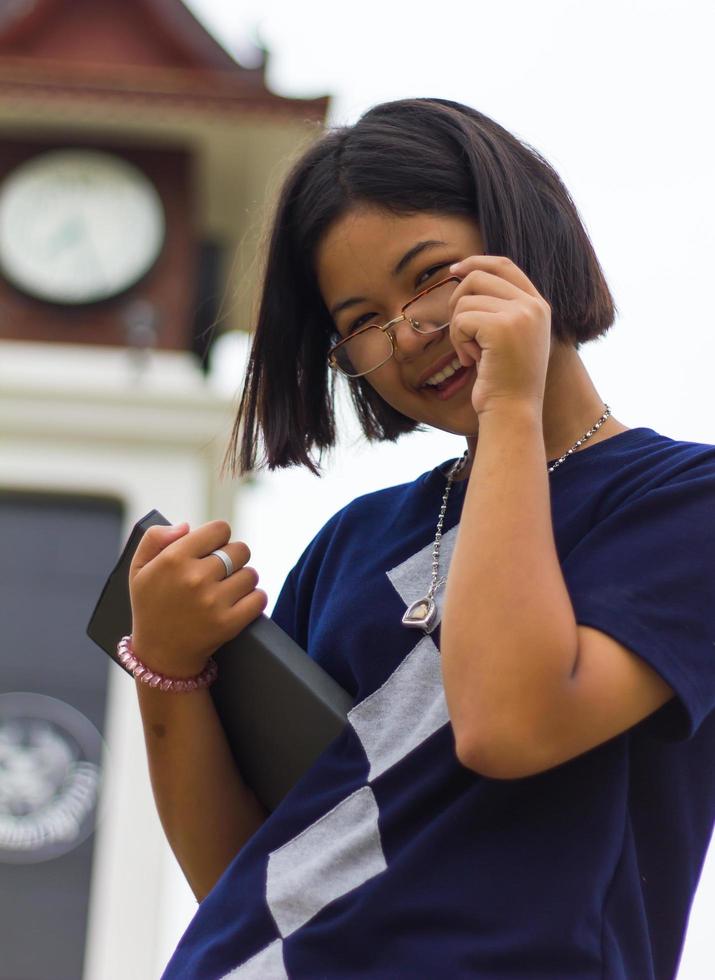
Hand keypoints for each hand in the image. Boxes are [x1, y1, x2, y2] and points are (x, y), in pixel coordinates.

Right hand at [128, 521, 267, 677]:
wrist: (160, 655)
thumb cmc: (151, 606)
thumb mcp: (138, 569)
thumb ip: (155, 538)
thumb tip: (186, 526)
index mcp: (173, 559)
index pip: (220, 529)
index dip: (219, 537)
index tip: (213, 549)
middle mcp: (194, 578)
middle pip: (240, 550)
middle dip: (234, 558)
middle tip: (222, 571)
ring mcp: (213, 602)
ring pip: (251, 574)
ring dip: (244, 580)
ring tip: (227, 589)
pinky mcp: (229, 623)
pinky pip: (259, 598)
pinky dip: (254, 599)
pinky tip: (240, 602)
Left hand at [448, 255, 551, 416]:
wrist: (513, 412)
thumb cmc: (504, 382)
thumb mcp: (509, 338)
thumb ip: (500, 308)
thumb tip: (468, 275)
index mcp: (538, 306)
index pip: (504, 265)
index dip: (476, 262)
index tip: (454, 271)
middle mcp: (533, 306)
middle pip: (478, 277)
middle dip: (457, 303)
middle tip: (460, 333)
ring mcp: (520, 315)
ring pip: (465, 301)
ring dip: (458, 330)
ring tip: (472, 354)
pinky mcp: (501, 327)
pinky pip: (461, 320)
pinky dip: (458, 342)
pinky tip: (472, 361)